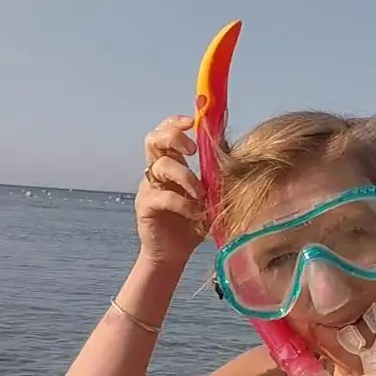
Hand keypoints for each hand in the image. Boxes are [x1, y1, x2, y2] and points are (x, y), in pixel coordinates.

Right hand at [135, 115, 205, 266]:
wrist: (173, 254)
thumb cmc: (193, 222)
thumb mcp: (209, 194)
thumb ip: (215, 173)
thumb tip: (229, 148)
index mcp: (171, 164)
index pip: (165, 132)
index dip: (176, 123)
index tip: (192, 121)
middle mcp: (156, 172)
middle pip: (153, 140)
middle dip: (173, 137)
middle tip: (192, 150)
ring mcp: (148, 188)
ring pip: (161, 166)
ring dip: (186, 176)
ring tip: (201, 193)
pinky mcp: (145, 206)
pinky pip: (163, 196)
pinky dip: (183, 203)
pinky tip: (195, 213)